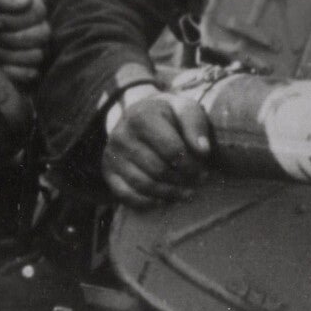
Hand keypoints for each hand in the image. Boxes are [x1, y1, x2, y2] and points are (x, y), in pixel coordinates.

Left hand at [0, 0, 49, 87]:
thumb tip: (27, 1)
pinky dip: (14, 71)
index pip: (38, 12)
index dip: (16, 20)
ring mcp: (33, 49)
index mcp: (28, 6)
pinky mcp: (26, 69)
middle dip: (11, 38)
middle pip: (42, 34)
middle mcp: (36, 26)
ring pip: (37, 55)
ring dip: (9, 54)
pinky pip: (32, 73)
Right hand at [103, 91, 212, 207]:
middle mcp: (122, 136)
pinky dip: (146, 202)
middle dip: (181, 180)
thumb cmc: (168, 115)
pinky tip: (164, 201)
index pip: (171, 150)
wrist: (139, 115)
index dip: (190, 165)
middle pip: (158, 169)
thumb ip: (196, 125)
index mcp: (142, 117)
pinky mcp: (108, 171)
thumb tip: (203, 150)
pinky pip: (125, 195)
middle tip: (197, 183)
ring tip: (186, 193)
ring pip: (143, 184)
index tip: (203, 170)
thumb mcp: (185, 109)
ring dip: (168, 193)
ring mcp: (112, 155)